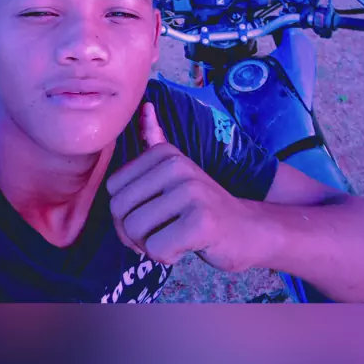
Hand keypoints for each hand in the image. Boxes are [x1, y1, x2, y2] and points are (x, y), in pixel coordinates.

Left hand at [106, 102, 255, 271]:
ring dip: (150, 247)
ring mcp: (191, 191)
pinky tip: (187, 248)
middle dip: (133, 234)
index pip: (113, 189)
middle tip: (161, 233)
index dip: (125, 212)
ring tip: (175, 238)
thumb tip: (145, 106)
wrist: (250, 230)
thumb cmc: (204, 207)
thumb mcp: (179, 170)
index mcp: (164, 153)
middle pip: (120, 210)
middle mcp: (177, 166)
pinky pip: (157, 249)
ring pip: (135, 231)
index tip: (152, 215)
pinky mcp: (202, 221)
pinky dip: (168, 257)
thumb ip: (157, 140)